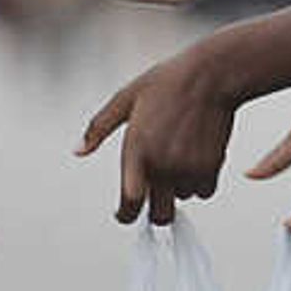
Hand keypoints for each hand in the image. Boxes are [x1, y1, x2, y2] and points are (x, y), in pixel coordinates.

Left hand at [75, 49, 238, 224]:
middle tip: (157, 198)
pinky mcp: (211, 165)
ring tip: (180, 156)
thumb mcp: (126, 98)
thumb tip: (78, 151)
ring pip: (183, 198)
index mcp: (136, 150)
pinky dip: (200, 181)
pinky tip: (197, 157)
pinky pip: (204, 191)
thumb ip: (98, 128)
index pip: (130, 203)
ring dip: (179, 188)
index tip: (124, 214)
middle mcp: (162, 164)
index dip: (125, 215)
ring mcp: (188, 167)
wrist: (212, 75)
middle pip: (160, 215)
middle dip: (157, 212)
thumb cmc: (167, 82)